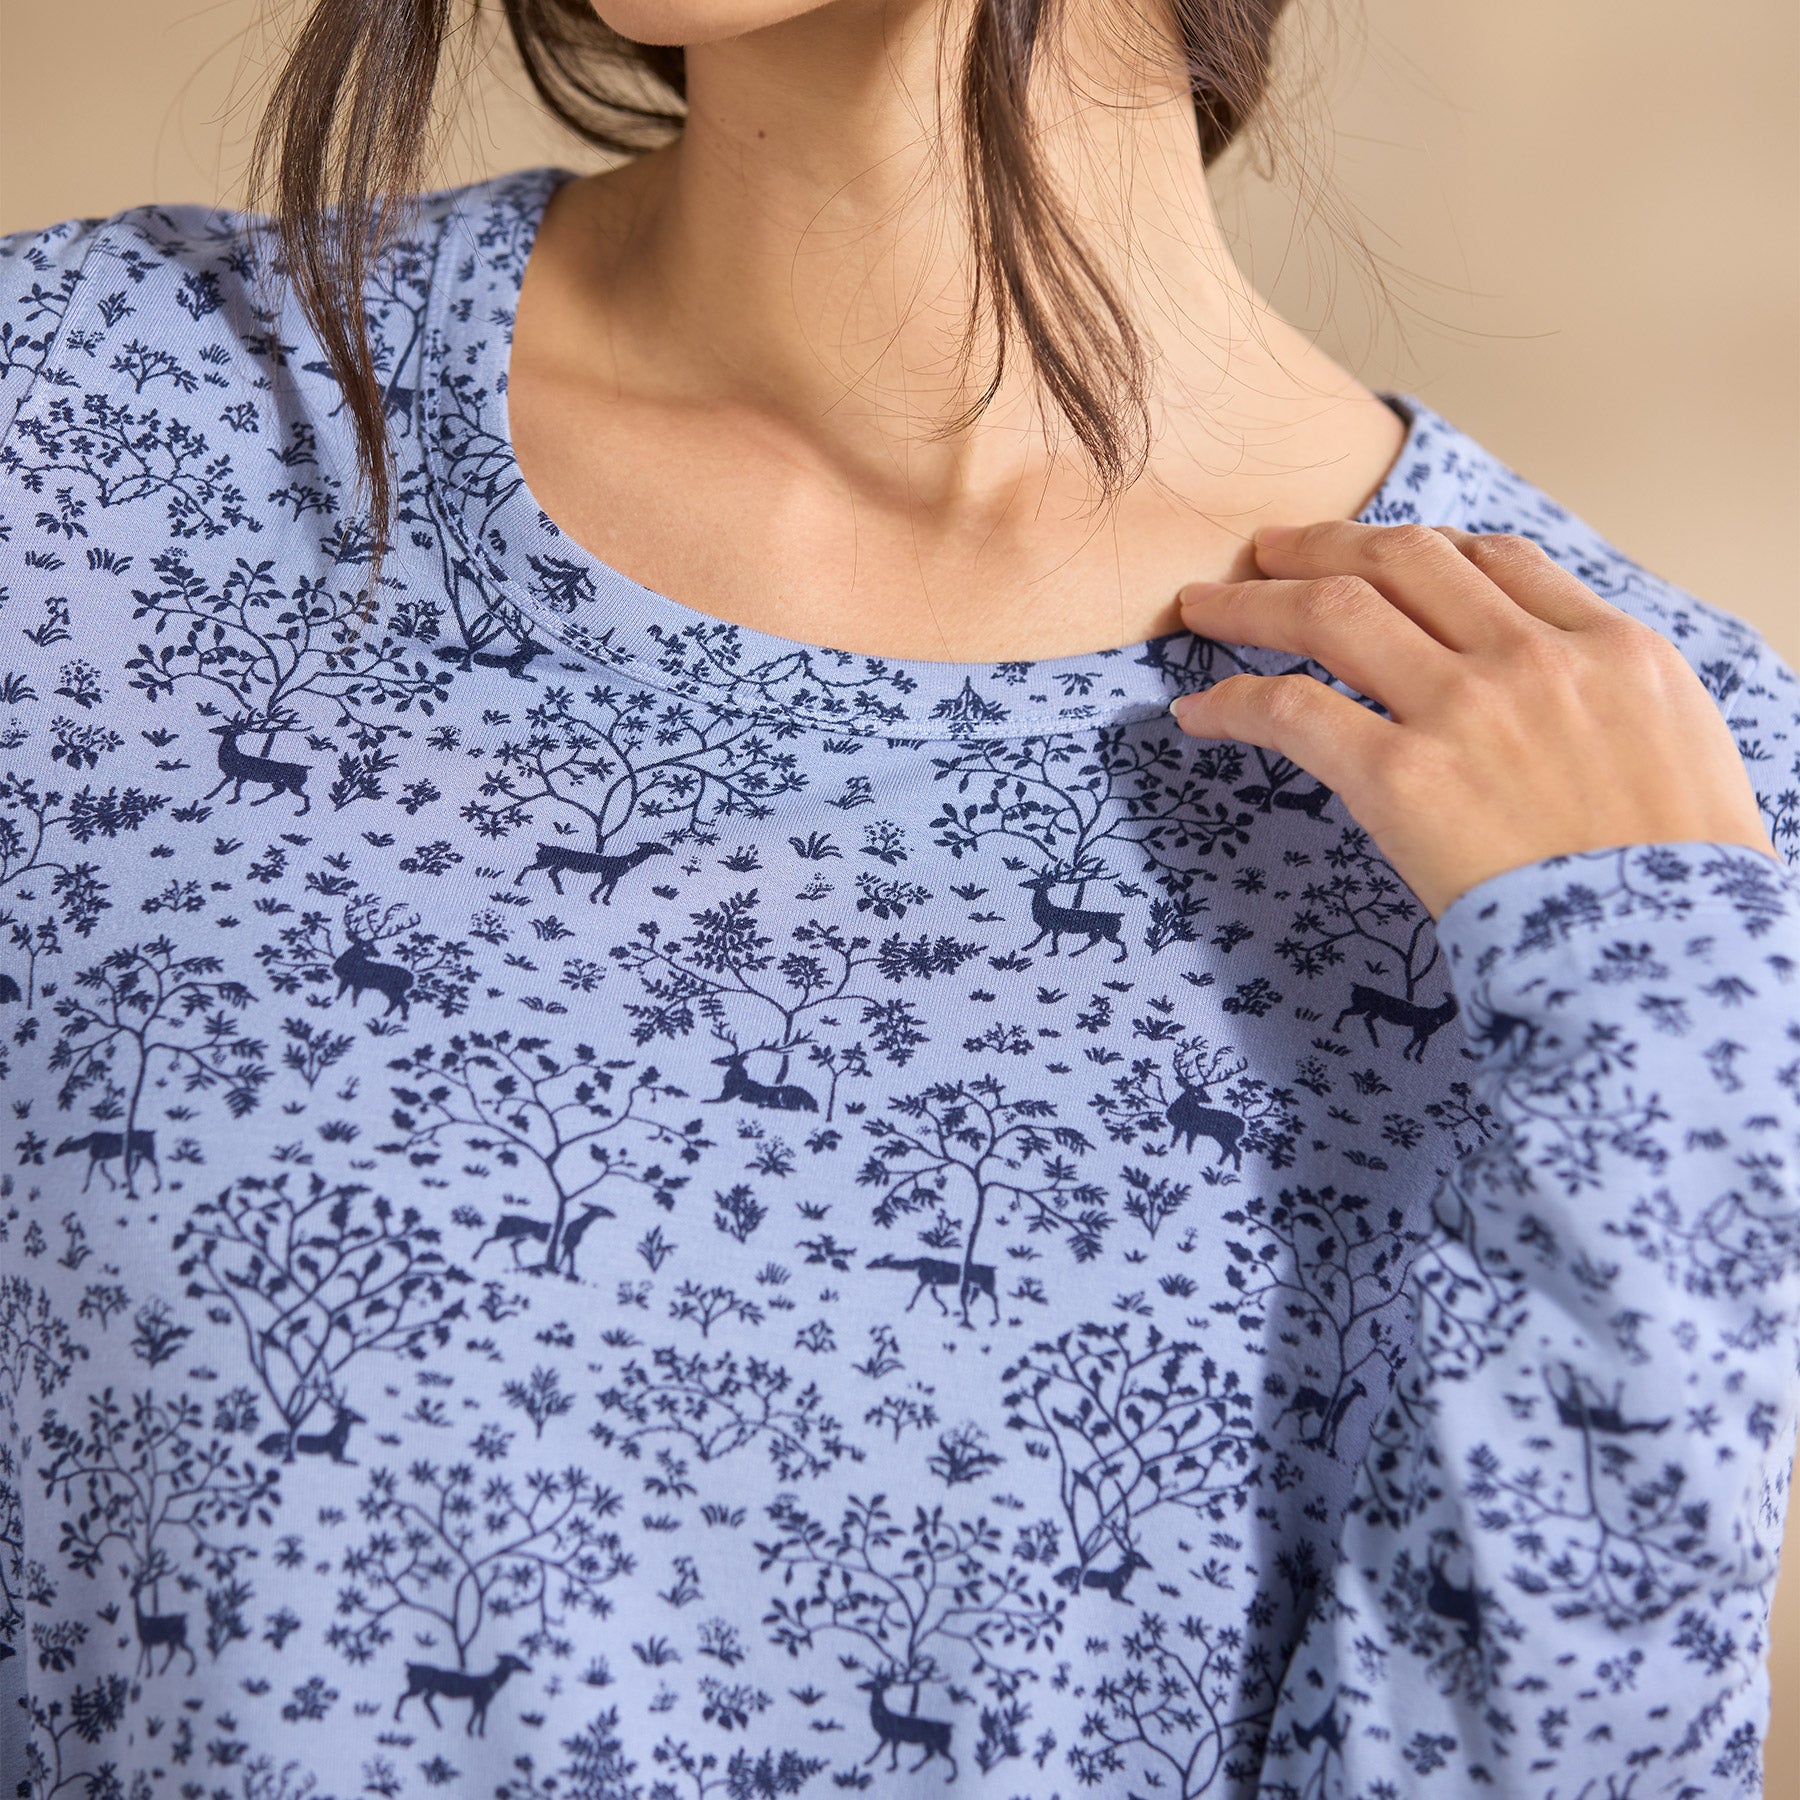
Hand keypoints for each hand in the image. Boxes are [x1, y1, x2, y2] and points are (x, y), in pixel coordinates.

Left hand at [1170, 521, 1778, 919]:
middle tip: (1267, 550)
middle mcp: (1533, 659)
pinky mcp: (1403, 776)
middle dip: (1322, 544)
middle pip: (1402, 560)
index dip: (1422, 550)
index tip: (1375, 557)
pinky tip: (1197, 712)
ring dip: (1255, 601)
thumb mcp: (1683, 754)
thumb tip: (1562, 698)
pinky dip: (1232, 702)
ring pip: (1333, 612)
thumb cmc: (1678, 885)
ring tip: (1202, 607)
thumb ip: (1610, 702)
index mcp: (1612, 647)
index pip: (1498, 560)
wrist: (1664, 958)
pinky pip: (1292, 711)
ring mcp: (1464, 710)